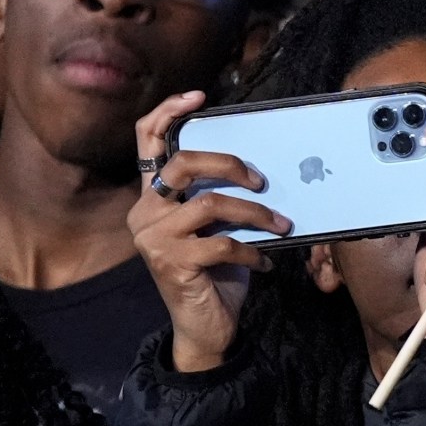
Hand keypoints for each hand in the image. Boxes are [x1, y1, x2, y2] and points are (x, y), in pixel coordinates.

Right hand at [127, 91, 287, 372]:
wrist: (206, 328)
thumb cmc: (217, 273)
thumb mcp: (219, 229)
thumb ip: (221, 198)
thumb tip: (262, 171)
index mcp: (153, 197)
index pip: (147, 142)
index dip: (168, 113)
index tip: (199, 97)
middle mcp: (144, 212)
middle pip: (182, 164)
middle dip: (228, 164)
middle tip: (261, 180)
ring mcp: (154, 238)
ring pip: (209, 204)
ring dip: (255, 213)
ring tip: (281, 227)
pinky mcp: (172, 263)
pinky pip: (222, 244)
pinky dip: (252, 251)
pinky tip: (265, 263)